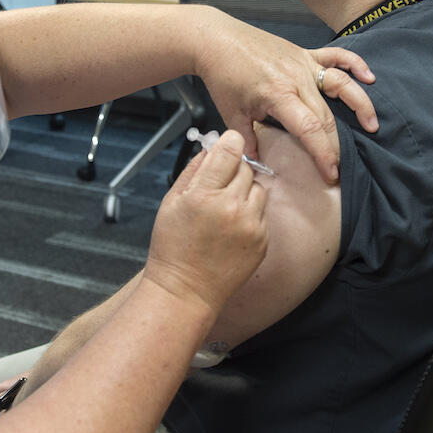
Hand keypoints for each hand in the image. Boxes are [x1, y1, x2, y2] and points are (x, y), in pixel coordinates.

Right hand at [143, 130, 268, 315]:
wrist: (186, 290)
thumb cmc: (173, 248)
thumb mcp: (171, 202)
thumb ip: (193, 170)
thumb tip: (210, 148)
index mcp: (205, 195)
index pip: (230, 151)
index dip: (229, 143)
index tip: (228, 144)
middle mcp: (232, 208)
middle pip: (246, 168)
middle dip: (233, 170)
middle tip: (218, 184)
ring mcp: (251, 225)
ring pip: (258, 188)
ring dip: (245, 191)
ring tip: (225, 208)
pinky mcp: (262, 240)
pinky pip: (262, 213)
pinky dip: (250, 213)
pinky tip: (231, 227)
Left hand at [194, 11, 376, 184]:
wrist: (218, 41)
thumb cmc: (224, 77)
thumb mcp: (231, 114)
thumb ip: (247, 140)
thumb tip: (258, 162)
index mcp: (279, 95)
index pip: (310, 130)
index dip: (323, 155)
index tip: (331, 174)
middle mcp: (297, 78)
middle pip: (327, 115)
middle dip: (337, 144)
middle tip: (344, 167)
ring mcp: (303, 63)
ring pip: (340, 84)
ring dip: (360, 104)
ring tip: (373, 125)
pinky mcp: (305, 52)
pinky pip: (336, 56)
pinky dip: (354, 63)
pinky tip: (369, 77)